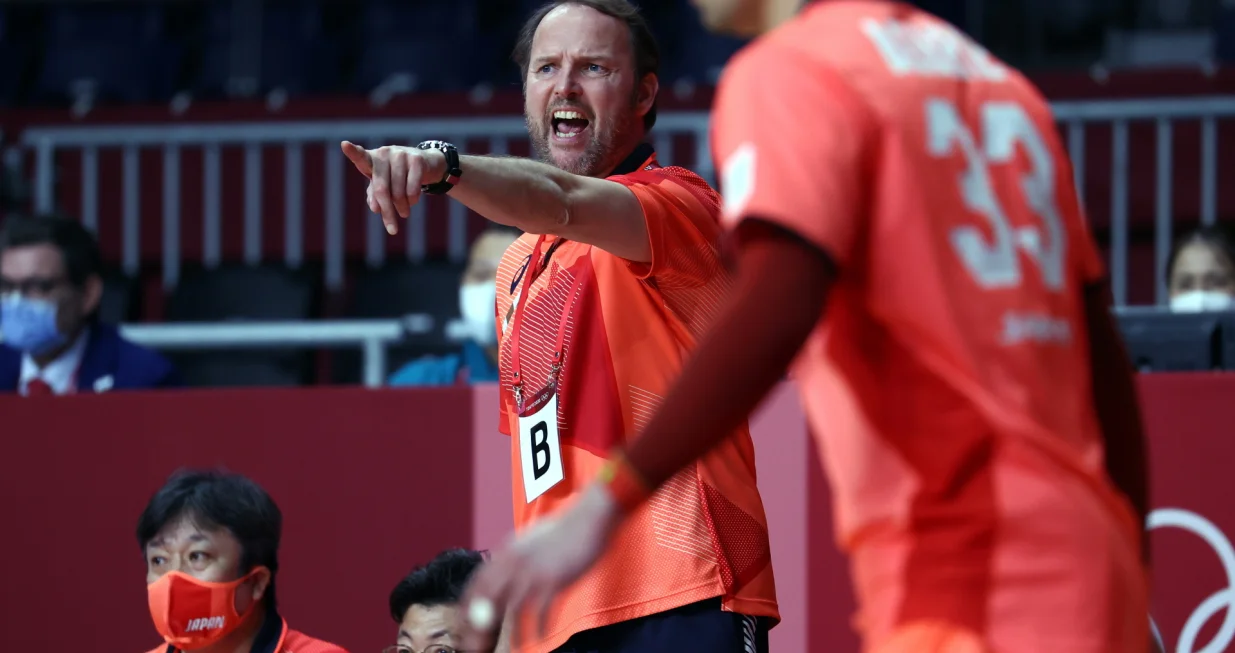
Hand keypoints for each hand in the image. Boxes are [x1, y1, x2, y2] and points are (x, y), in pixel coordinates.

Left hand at [340, 141, 446, 234]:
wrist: (426, 164)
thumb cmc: (397, 177)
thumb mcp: (384, 186)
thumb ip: (375, 196)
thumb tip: (375, 208)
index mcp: (372, 160)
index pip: (360, 157)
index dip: (352, 152)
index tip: (344, 145)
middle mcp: (384, 153)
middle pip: (382, 189)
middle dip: (388, 211)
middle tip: (392, 229)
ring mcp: (401, 154)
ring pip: (399, 192)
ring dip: (402, 208)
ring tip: (404, 212)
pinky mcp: (417, 160)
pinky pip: (413, 189)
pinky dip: (413, 200)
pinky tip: (413, 201)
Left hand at [458, 484, 621, 651]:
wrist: (589, 518)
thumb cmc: (565, 530)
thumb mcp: (531, 540)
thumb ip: (517, 555)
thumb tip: (505, 566)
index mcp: (506, 552)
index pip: (477, 583)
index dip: (469, 606)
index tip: (467, 624)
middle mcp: (513, 561)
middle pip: (486, 599)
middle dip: (479, 626)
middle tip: (478, 645)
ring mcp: (532, 571)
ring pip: (511, 609)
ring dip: (512, 633)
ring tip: (515, 648)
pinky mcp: (552, 579)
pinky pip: (539, 611)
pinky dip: (539, 628)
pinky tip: (541, 637)